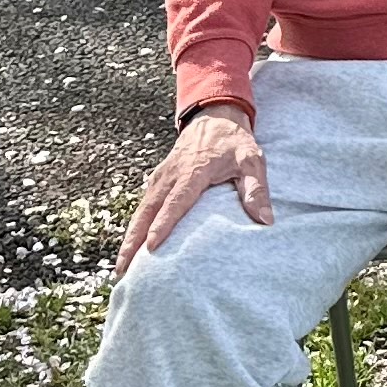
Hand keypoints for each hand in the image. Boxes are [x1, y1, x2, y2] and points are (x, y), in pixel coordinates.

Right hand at [119, 106, 265, 269]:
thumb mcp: (252, 161)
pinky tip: (129, 246)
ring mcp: (161, 177)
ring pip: (141, 210)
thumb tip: (265, 220)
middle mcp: (171, 176)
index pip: (176, 202)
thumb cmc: (235, 143)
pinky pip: (142, 205)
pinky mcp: (157, 180)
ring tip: (121, 266)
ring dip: (129, 237)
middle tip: (122, 269)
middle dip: (134, 240)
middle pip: (148, 211)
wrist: (215, 117)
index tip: (151, 247)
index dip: (163, 224)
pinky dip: (134, 226)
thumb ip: (257, 190)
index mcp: (194, 172)